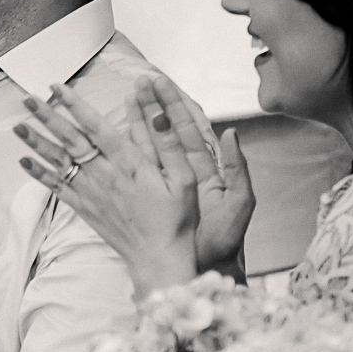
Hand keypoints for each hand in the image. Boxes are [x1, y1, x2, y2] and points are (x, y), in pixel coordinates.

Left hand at [15, 83, 200, 297]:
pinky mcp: (85, 209)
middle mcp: (105, 176)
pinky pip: (58, 188)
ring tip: (17, 126)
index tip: (58, 87)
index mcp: (129, 164)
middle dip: (48, 117)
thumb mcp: (184, 178)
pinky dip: (40, 174)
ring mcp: (91, 193)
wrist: (159, 258)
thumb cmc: (176, 218)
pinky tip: (24, 161)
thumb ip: (168, 143)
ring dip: (37, 143)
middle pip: (71, 141)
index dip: (76, 106)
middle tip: (27, 98)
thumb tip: (159, 111)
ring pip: (59, 162)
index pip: (97, 127)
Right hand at [145, 73, 254, 279]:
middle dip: (153, 104)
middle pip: (166, 131)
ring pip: (149, 146)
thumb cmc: (223, 241)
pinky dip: (127, 152)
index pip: (186, 128)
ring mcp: (165, 185)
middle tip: (139, 81)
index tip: (160, 82)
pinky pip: (138, 170)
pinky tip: (114, 136)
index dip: (174, 104)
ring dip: (138, 121)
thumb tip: (230, 133)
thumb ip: (237, 169)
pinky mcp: (151, 198)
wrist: (205, 271)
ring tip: (126, 98)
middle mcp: (183, 173)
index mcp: (205, 170)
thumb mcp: (238, 203)